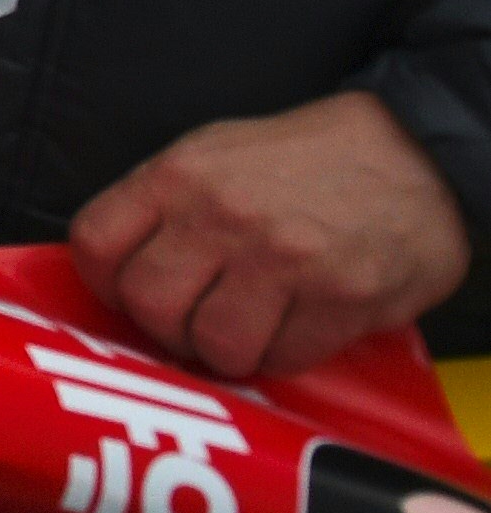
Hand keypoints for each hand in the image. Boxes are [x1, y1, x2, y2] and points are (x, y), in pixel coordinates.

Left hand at [73, 92, 473, 377]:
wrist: (415, 153)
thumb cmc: (306, 159)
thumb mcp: (215, 154)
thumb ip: (161, 206)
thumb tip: (115, 266)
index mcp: (180, 176)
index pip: (96, 244)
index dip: (104, 282)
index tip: (126, 292)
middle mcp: (223, 216)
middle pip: (148, 306)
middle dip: (165, 327)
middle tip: (192, 320)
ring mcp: (282, 260)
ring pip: (213, 345)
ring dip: (226, 350)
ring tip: (246, 327)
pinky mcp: (340, 298)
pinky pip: (282, 359)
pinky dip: (283, 355)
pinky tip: (295, 327)